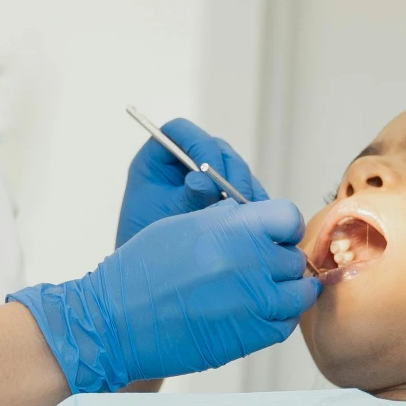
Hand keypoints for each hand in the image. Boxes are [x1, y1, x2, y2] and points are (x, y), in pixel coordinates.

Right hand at [10, 196, 318, 390]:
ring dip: (285, 292)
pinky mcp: (252, 335)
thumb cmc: (139, 274)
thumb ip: (221, 220)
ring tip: (259, 295)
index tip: (270, 238)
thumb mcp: (179, 227)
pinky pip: (286, 324)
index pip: (288, 217)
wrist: (114, 323)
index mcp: (232, 228)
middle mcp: (250, 260)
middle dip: (278, 262)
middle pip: (292, 256)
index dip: (281, 227)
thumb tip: (247, 213)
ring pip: (300, 292)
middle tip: (254, 271)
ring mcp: (255, 300)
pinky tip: (254, 315)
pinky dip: (277, 319)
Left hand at [117, 117, 265, 244]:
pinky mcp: (225, 195)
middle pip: (216, 149)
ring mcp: (208, 177)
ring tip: (251, 214)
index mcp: (158, 158)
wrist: (154, 273)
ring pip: (236, 169)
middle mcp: (184, 162)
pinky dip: (254, 203)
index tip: (212, 171)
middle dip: (231, 173)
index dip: (199, 144)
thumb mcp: (162, 219)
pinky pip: (246, 189)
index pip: (180, 132)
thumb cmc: (146, 243)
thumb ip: (184, 198)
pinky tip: (259, 220)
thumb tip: (202, 179)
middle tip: (238, 200)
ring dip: (247, 189)